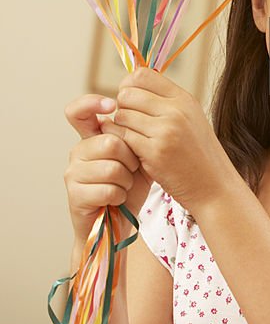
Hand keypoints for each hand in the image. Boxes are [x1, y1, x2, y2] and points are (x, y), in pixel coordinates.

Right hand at [64, 94, 153, 246]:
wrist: (121, 220)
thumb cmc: (132, 184)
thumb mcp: (139, 154)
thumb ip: (136, 133)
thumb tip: (141, 110)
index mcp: (92, 137)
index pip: (79, 111)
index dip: (91, 103)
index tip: (111, 105)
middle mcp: (79, 150)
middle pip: (110, 142)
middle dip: (130, 159)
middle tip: (131, 170)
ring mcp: (73, 172)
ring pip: (111, 167)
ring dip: (126, 180)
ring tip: (124, 185)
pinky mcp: (75, 195)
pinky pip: (107, 189)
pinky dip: (119, 196)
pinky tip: (117, 199)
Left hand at [100, 67, 233, 215]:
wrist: (214, 185)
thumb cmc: (199, 153)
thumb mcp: (190, 117)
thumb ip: (166, 101)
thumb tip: (134, 83)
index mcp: (184, 98)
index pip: (142, 74)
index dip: (129, 85)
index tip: (130, 99)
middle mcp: (175, 110)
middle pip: (127, 93)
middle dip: (122, 106)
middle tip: (129, 121)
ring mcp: (165, 131)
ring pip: (122, 116)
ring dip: (121, 126)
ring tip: (133, 137)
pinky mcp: (154, 153)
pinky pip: (123, 138)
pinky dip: (123, 143)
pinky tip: (133, 151)